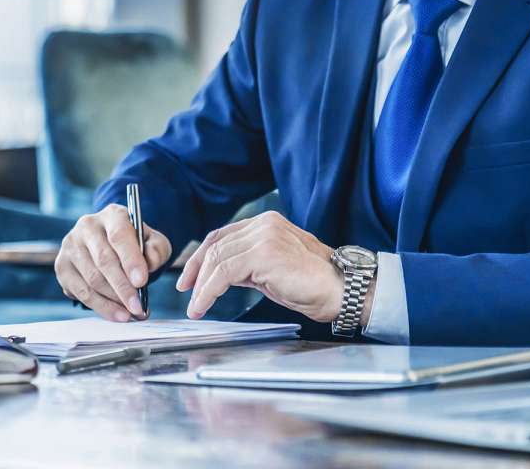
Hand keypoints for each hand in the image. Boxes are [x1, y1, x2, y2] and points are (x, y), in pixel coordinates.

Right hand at [55, 203, 170, 321]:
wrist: (110, 245)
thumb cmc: (134, 243)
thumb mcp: (152, 241)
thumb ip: (156, 250)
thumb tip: (150, 263)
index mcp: (112, 215)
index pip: (119, 235)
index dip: (130, 260)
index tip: (142, 282)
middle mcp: (87, 226)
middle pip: (104, 260)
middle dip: (123, 288)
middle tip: (138, 307)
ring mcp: (71, 245)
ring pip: (92, 278)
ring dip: (112, 301)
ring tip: (130, 313)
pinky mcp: (62, 265)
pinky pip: (80, 291)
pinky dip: (100, 306)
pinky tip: (115, 314)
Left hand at [176, 210, 359, 324]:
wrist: (343, 290)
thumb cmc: (313, 284)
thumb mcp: (272, 270)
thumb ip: (247, 265)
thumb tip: (221, 274)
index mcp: (266, 223)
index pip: (222, 236)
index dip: (201, 257)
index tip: (189, 277)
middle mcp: (263, 224)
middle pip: (215, 245)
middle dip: (196, 271)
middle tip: (186, 292)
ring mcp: (264, 236)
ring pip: (217, 259)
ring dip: (201, 286)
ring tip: (195, 306)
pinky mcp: (264, 254)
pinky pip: (224, 273)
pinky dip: (208, 291)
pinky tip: (203, 305)